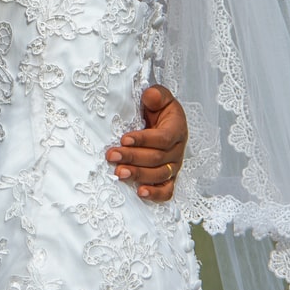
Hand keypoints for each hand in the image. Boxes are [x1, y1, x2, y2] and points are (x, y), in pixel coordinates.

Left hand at [106, 84, 188, 200]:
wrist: (162, 121)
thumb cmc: (158, 109)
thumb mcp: (158, 96)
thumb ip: (156, 95)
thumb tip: (150, 96)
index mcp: (177, 129)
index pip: (163, 138)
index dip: (144, 140)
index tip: (124, 138)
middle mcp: (178, 150)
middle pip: (157, 158)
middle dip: (133, 157)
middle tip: (112, 156)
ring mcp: (174, 166)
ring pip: (159, 175)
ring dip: (138, 175)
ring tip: (119, 173)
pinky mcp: (169, 178)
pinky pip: (167, 190)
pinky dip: (155, 194)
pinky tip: (140, 193)